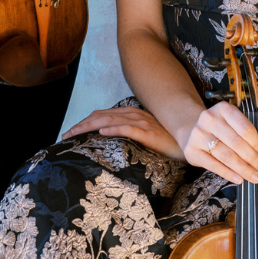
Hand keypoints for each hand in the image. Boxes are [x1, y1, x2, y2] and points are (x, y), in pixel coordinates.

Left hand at [64, 106, 183, 158]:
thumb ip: (131, 136)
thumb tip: (112, 143)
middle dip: (82, 125)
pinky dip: (113, 128)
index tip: (72, 132)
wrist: (190, 141)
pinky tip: (101, 132)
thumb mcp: (146, 138)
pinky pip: (128, 128)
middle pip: (101, 116)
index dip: (85, 122)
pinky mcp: (149, 132)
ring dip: (90, 126)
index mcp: (132, 115)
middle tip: (66, 135)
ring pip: (110, 120)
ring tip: (75, 133)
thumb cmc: (169, 142)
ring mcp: (142, 122)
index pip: (103, 115)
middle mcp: (135, 115)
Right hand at [177, 102, 257, 183]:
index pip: (245, 128)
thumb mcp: (241, 125)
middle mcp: (209, 118)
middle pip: (236, 143)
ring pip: (225, 155)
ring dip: (243, 169)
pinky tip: (238, 178)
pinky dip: (228, 173)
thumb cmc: (223, 128)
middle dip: (252, 159)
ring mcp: (198, 134)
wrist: (192, 130)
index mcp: (224, 109)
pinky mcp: (192, 150)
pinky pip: (213, 165)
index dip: (257, 144)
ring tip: (254, 177)